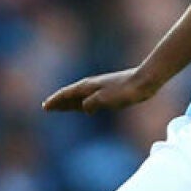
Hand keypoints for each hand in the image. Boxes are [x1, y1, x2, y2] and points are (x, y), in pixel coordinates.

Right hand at [42, 68, 158, 113]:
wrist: (144, 81)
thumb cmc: (126, 90)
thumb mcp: (106, 99)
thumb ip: (92, 103)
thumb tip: (84, 108)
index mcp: (88, 86)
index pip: (67, 94)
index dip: (56, 101)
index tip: (45, 106)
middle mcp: (92, 86)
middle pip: (71, 95)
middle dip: (59, 101)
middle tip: (47, 107)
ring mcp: (100, 88)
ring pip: (80, 97)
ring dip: (69, 102)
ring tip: (61, 108)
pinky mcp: (109, 92)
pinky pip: (89, 99)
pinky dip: (82, 104)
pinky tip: (85, 109)